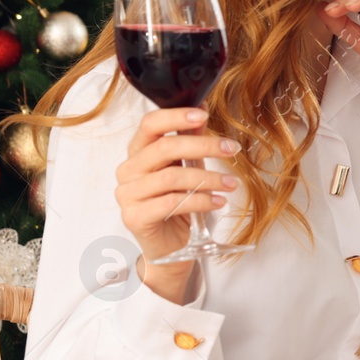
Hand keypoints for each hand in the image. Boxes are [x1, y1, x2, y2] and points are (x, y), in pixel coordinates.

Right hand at [114, 108, 239, 299]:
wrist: (171, 245)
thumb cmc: (178, 203)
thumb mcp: (187, 168)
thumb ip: (190, 143)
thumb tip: (202, 115)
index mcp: (138, 152)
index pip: (150, 125)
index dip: (176, 117)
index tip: (204, 115)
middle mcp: (128, 170)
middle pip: (164, 148)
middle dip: (203, 146)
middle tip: (232, 150)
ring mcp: (128, 195)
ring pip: (171, 177)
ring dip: (208, 178)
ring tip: (231, 184)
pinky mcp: (134, 217)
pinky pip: (172, 203)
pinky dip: (201, 201)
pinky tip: (218, 201)